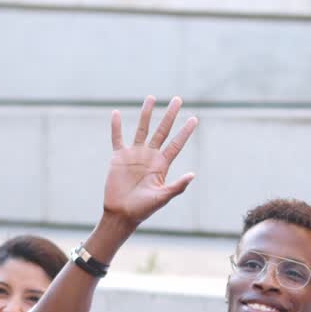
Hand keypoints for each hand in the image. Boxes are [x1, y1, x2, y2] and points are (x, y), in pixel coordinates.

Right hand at [102, 95, 197, 230]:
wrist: (122, 213)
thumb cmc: (144, 209)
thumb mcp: (163, 197)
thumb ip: (178, 186)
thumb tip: (193, 174)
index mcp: (162, 165)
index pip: (176, 144)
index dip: (185, 132)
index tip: (194, 119)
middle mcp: (150, 156)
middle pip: (162, 130)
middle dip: (170, 115)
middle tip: (178, 99)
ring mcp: (134, 154)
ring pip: (142, 129)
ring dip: (146, 113)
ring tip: (151, 98)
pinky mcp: (119, 157)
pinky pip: (117, 138)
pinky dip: (116, 126)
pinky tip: (116, 113)